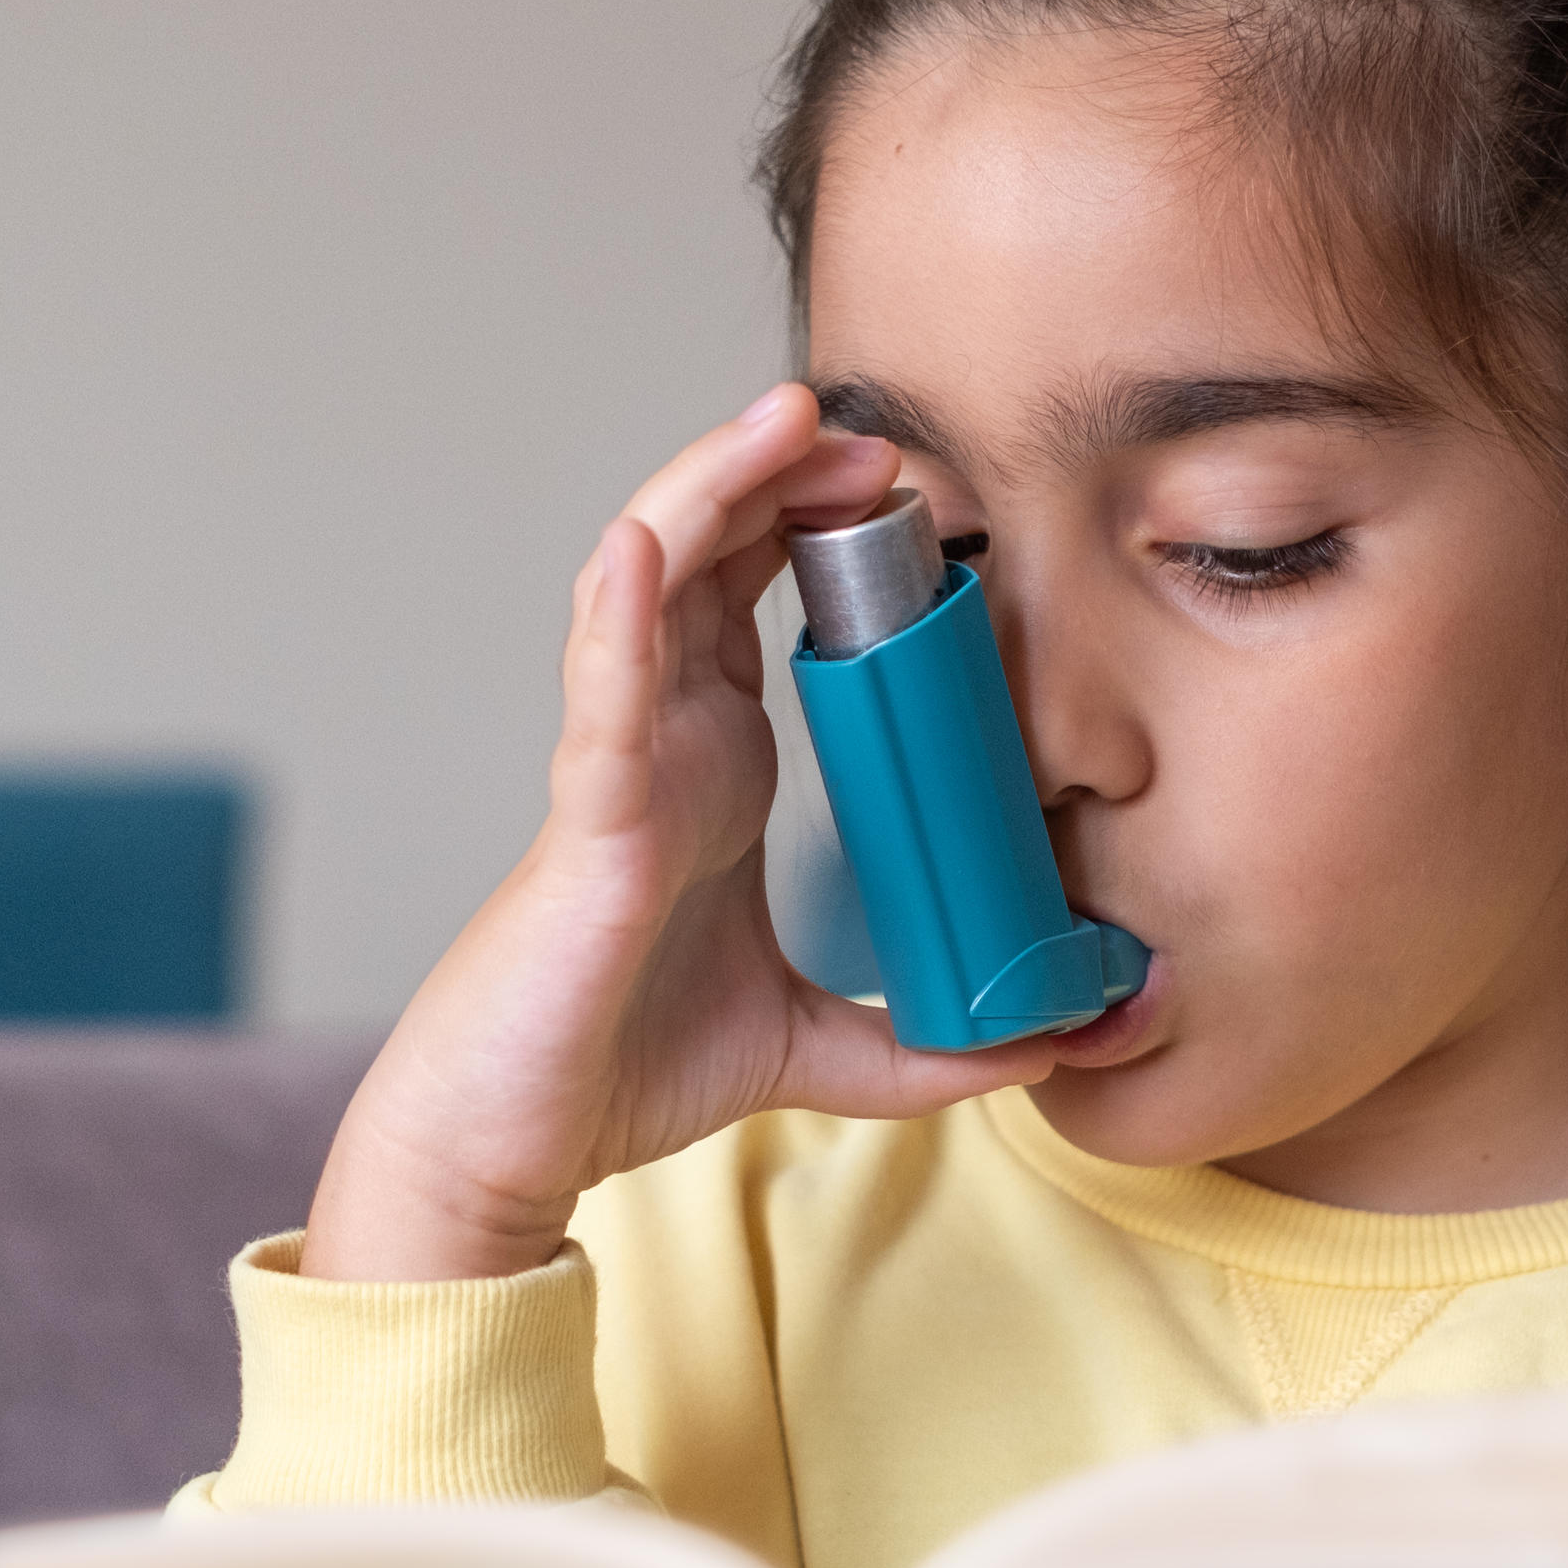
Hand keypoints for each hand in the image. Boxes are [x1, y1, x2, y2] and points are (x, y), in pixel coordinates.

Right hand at [303, 384, 1071, 1281]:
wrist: (523, 1143)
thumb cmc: (625, 1065)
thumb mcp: (812, 1049)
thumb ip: (920, 1048)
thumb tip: (1044, 1052)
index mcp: (710, 763)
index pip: (753, 596)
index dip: (815, 523)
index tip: (903, 486)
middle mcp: (659, 740)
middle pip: (707, 557)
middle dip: (779, 476)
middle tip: (869, 436)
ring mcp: (617, 768)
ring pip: (650, 587)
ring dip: (711, 493)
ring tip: (781, 424)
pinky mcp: (587, 823)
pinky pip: (599, 703)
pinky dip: (616, 620)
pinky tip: (638, 551)